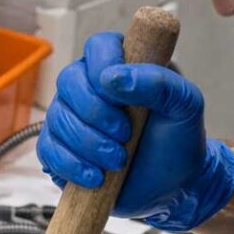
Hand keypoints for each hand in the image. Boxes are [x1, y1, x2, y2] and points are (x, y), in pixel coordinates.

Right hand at [37, 31, 233, 231]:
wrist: (173, 185)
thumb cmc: (179, 139)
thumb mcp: (185, 105)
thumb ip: (159, 82)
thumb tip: (113, 78)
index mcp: (120, 64)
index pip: (98, 48)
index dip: (102, 70)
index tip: (123, 101)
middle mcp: (89, 87)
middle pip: (68, 82)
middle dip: (95, 113)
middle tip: (125, 136)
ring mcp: (70, 119)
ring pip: (57, 119)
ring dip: (88, 144)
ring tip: (118, 162)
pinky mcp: (60, 151)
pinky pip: (48, 150)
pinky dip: (71, 165)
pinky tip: (96, 177)